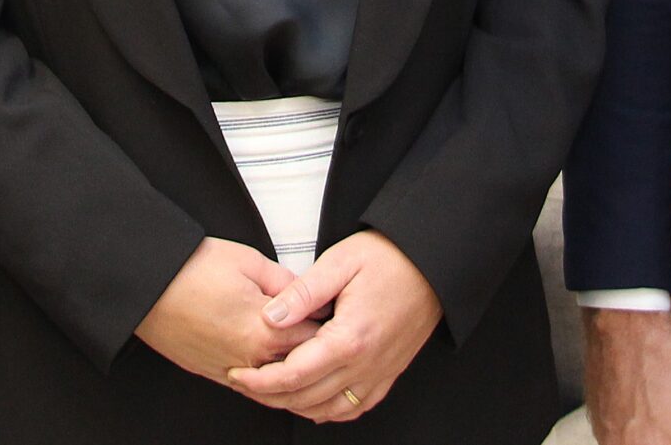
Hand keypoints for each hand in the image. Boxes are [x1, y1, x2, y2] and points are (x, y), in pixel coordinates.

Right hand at [135, 238, 319, 385]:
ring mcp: (229, 369)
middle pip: (298, 364)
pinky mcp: (212, 373)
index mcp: (263, 330)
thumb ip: (284, 281)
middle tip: (327, 334)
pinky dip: (266, 379)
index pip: (315, 338)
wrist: (146, 285)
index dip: (330, 325)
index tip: (337, 315)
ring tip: (304, 351)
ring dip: (291, 368)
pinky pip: (250, 385)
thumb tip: (304, 293)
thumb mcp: (249, 261)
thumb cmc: (189, 269)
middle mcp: (249, 358)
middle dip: (315, 350)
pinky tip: (273, 366)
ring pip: (275, 382)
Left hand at [227, 230, 442, 421]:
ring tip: (269, 390)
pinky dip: (327, 410)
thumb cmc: (390, 258)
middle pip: (306, 399)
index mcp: (350, 338)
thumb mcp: (340, 262)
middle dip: (268, 396)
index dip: (259, 380)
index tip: (238, 374)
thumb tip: (270, 316)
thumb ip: (302, 292)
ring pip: (328, 410)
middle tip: (244, 383)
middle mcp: (365, 364)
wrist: (432, 264)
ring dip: (294, 406)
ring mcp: (379, 373)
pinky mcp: (388, 374)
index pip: (293, 375)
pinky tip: (312, 399)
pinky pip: (353, 408)